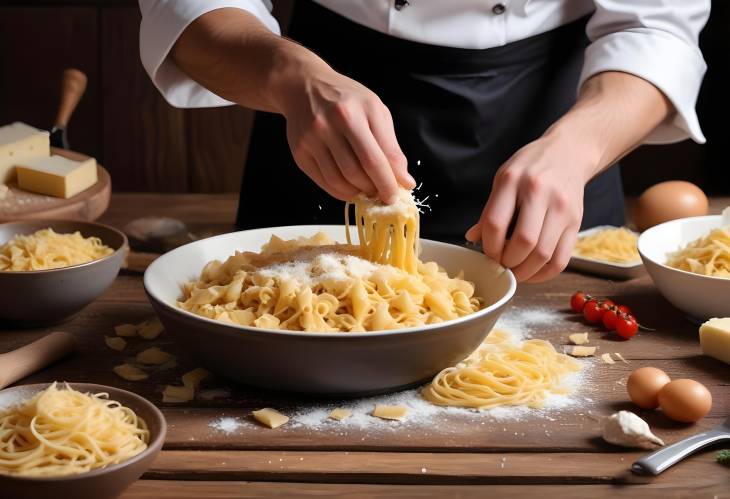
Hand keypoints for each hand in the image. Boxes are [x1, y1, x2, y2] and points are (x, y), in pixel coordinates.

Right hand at [275, 53, 414, 202]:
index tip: (396, 196)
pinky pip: (324, 182)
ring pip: (339, 181)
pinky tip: (350, 188)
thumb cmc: (347, 99)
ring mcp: (311, 140)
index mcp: (354, 113)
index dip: (389, 183)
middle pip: (357, 173)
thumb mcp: (375, 111)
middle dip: (374, 189)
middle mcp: (330, 125)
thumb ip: (391, 146)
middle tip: (382, 194)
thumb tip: (404, 181)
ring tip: (367, 190)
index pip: (376, 159)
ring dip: (357, 193)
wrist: (304, 86)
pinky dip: (341, 192)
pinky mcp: (299, 152)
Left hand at [465, 134, 593, 282]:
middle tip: (502, 265)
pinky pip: (562, 258)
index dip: (489, 247)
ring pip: (543, 254)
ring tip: (515, 271)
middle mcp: (539, 193)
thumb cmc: (530, 167)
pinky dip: (545, 273)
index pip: (496, 223)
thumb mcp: (502, 179)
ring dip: (526, 272)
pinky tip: (533, 272)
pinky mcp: (577, 221)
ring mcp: (561, 208)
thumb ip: (489, 210)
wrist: (568, 152)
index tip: (487, 254)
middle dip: (508, 262)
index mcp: (512, 181)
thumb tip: (472, 238)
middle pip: (523, 242)